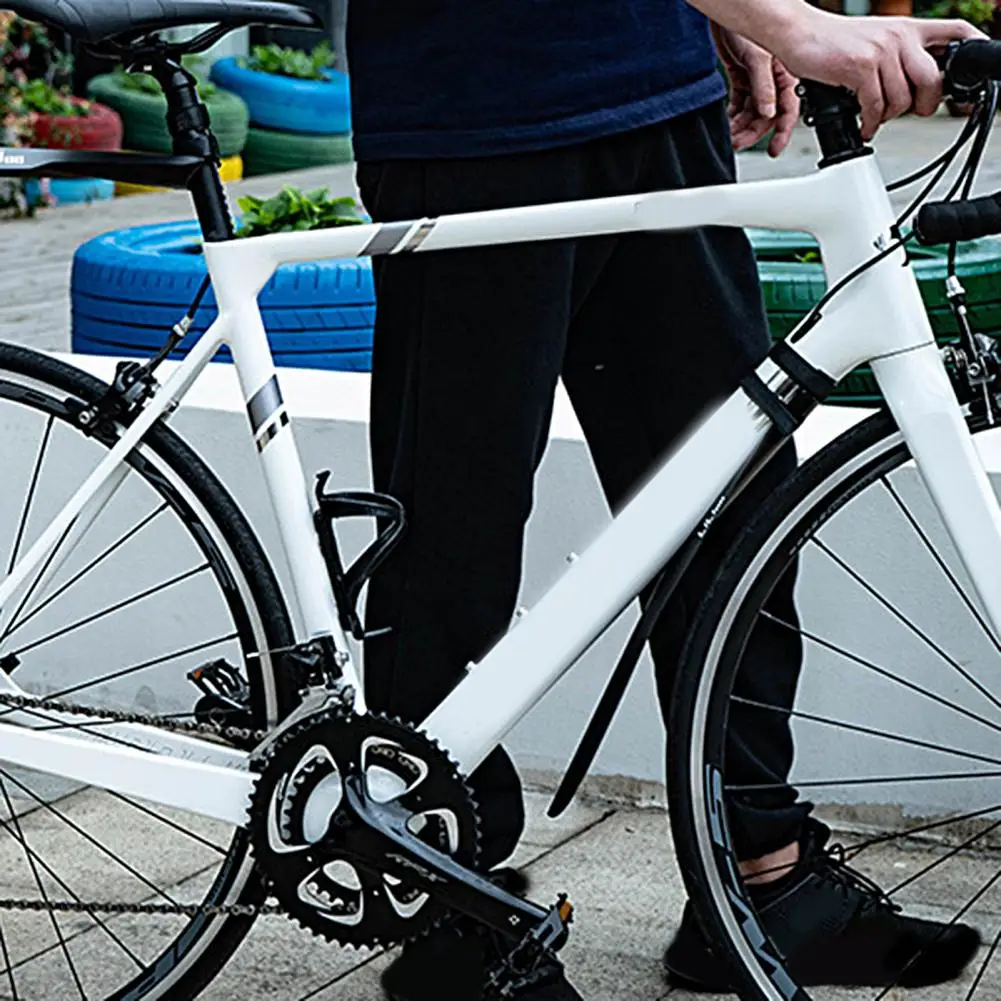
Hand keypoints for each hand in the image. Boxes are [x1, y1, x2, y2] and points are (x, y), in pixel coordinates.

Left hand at [714, 25, 799, 156]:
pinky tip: (727, 123)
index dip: (781, 132)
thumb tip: (768, 114)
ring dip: (740, 127)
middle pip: (765, 116)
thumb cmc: (748, 27)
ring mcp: (757, 81)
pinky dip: (733, 116)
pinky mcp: (742, 78)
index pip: (787, 111)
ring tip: (729, 137)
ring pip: (751, 113)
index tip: (774, 150)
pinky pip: (740, 104)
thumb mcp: (758, 59)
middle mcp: (774, 81)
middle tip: (737, 143)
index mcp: (786, 76)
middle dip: (752, 133)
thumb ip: (764, 87)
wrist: (727, 14)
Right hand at [765, 11, 985, 139]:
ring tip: (876, 119)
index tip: (972, 73)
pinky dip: (871, 123)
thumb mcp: (874, 41)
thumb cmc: (831, 42)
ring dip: (890, 118)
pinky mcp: (860, 67)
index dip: (973, 48)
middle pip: (932, 79)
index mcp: (907, 28)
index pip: (956, 32)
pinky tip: (865, 125)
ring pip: (902, 98)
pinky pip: (876, 107)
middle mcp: (899, 36)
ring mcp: (881, 51)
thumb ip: (897, 57)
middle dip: (923, 105)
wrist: (799, 33)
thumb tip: (911, 87)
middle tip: (910, 112)